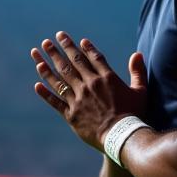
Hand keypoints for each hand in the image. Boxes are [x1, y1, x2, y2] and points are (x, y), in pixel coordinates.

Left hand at [31, 31, 147, 150]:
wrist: (122, 136)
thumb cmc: (134, 114)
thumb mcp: (140, 91)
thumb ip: (138, 71)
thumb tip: (137, 53)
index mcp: (106, 78)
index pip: (92, 58)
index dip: (83, 48)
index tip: (76, 40)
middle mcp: (89, 85)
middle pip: (71, 63)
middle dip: (59, 50)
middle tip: (47, 41)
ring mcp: (78, 99)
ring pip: (59, 79)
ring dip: (46, 66)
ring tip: (36, 54)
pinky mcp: (71, 114)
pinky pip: (56, 102)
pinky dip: (46, 94)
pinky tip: (37, 85)